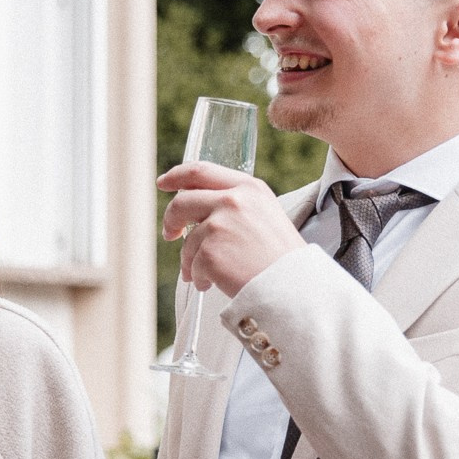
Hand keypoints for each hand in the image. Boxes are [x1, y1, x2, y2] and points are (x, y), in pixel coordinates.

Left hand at [158, 162, 305, 297]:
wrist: (294, 288)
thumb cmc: (282, 258)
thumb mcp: (265, 215)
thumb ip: (235, 205)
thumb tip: (197, 210)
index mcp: (248, 187)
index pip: (201, 171)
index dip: (177, 176)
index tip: (164, 182)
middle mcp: (233, 200)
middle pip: (182, 202)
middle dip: (171, 220)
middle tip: (170, 234)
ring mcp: (219, 225)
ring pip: (187, 241)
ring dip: (191, 261)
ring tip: (206, 276)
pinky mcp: (210, 252)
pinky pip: (192, 265)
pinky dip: (199, 278)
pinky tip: (213, 284)